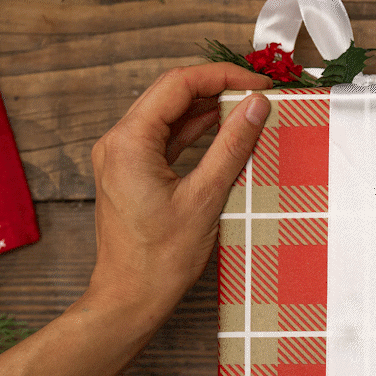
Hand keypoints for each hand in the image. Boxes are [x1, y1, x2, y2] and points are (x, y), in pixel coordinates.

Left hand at [85, 62, 270, 319]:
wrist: (131, 298)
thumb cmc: (161, 259)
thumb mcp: (205, 198)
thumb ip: (232, 146)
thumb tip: (256, 107)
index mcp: (128, 141)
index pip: (178, 84)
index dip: (222, 77)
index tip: (258, 86)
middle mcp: (117, 142)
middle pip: (170, 94)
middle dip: (215, 89)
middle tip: (256, 96)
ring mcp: (120, 158)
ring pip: (167, 115)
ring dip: (205, 110)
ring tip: (246, 112)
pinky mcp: (129, 173)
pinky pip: (163, 139)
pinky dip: (192, 133)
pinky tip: (221, 132)